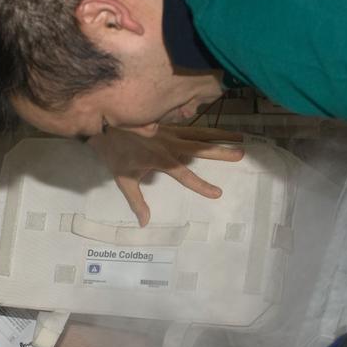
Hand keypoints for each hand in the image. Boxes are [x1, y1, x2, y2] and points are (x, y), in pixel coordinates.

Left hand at [86, 125, 243, 225]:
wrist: (105, 123)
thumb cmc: (114, 153)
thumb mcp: (123, 179)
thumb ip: (136, 201)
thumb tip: (145, 223)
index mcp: (162, 160)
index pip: (186, 175)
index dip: (202, 185)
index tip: (218, 193)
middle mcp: (171, 145)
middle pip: (201, 149)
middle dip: (221, 152)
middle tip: (241, 154)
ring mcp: (171, 132)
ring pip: (201, 134)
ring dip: (221, 136)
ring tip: (240, 138)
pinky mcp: (169, 125)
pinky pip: (192, 126)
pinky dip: (207, 127)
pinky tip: (219, 129)